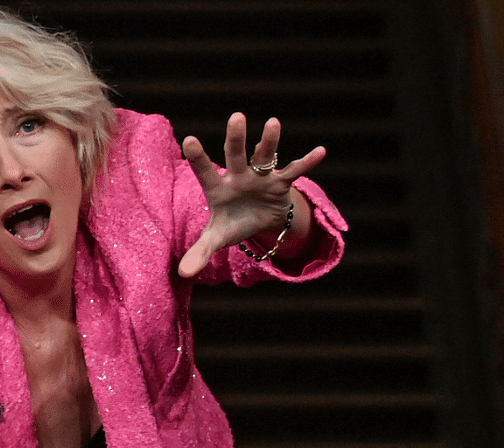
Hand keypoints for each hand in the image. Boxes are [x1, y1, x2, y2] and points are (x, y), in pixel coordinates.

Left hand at [177, 112, 325, 276]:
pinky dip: (306, 163)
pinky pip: (294, 171)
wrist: (259, 221)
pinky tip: (320, 151)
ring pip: (264, 156)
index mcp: (218, 188)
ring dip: (269, 141)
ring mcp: (260, 177)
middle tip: (236, 117)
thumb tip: (183, 274)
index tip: (188, 140)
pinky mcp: (280, 183)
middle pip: (235, 155)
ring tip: (273, 122)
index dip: (198, 157)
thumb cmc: (233, 223)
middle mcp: (238, 176)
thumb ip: (200, 252)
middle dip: (236, 138)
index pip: (205, 171)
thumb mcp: (216, 238)